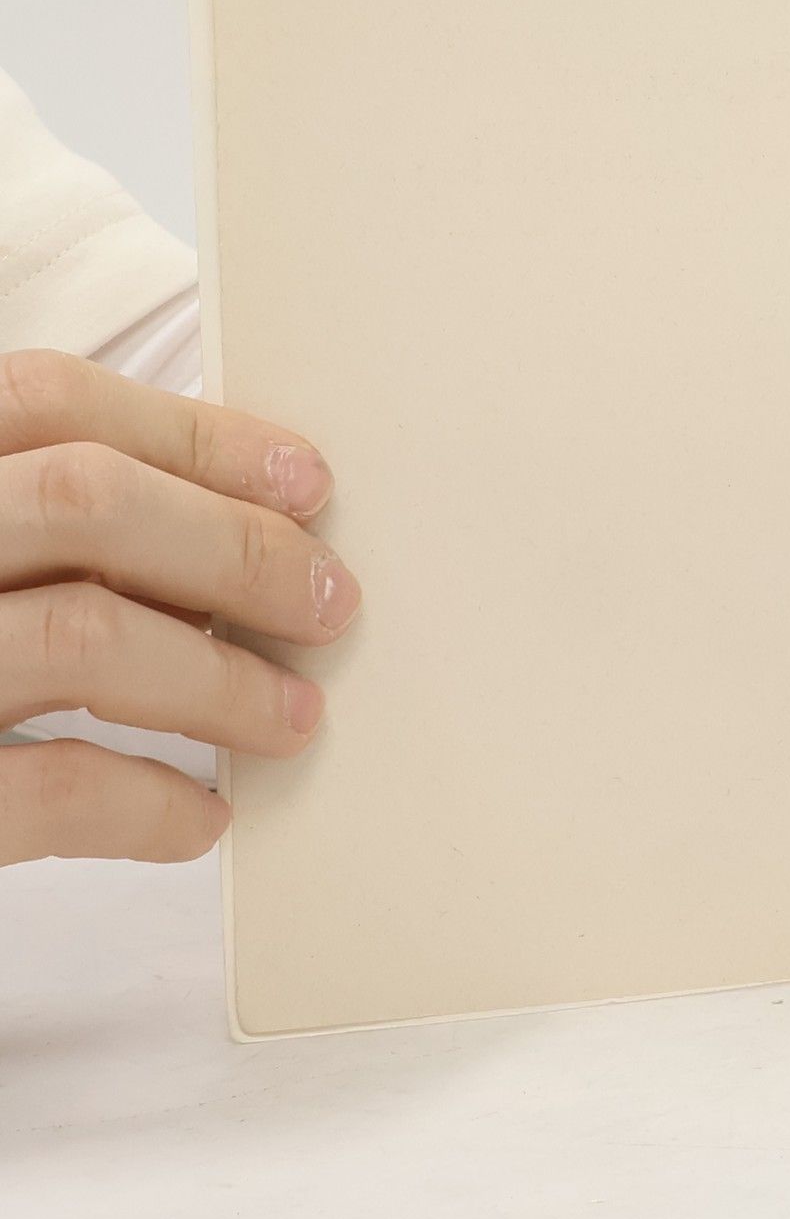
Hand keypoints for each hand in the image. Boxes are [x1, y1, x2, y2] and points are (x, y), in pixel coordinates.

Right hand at [0, 350, 358, 862]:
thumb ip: (27, 518)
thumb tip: (235, 517)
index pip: (47, 400)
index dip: (194, 435)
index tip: (307, 482)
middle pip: (84, 500)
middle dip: (234, 548)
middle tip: (329, 605)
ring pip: (79, 636)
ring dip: (217, 682)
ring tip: (291, 719)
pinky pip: (41, 791)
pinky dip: (143, 804)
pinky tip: (197, 819)